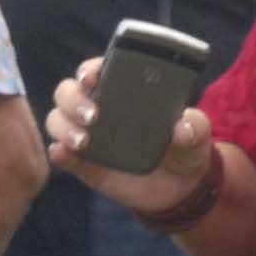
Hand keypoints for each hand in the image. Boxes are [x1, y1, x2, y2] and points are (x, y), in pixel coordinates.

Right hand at [43, 58, 214, 212]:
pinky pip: (61, 154)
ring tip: (83, 142)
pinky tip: (63, 153)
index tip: (92, 76)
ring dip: (64, 126)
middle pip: (67, 91)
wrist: (180, 186)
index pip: (96, 70)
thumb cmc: (184, 146)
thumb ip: (193, 127)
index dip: (90, 69)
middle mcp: (97, 107)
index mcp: (122, 89)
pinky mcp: (83, 163)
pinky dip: (58, 153)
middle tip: (93, 115)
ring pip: (58, 120)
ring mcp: (87, 135)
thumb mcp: (197, 134)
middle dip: (74, 99)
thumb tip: (180, 128)